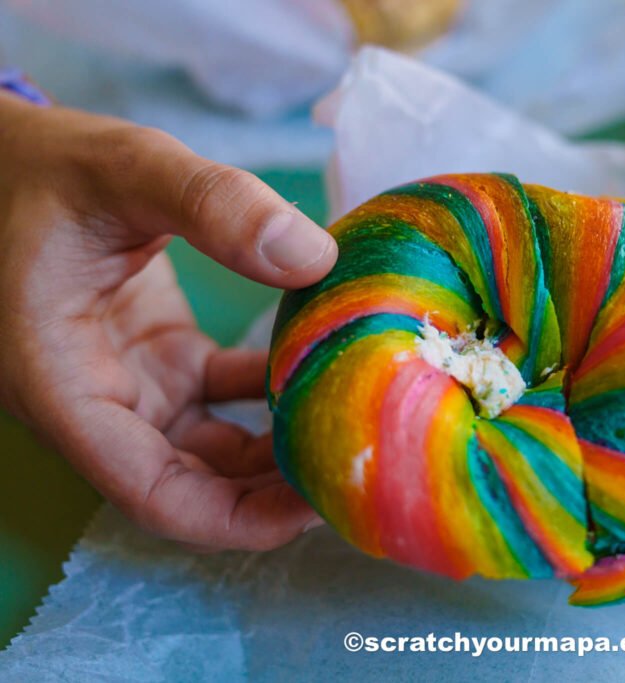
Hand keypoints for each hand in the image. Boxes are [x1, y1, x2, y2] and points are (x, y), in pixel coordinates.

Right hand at [0, 95, 336, 549]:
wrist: (6, 156)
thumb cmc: (44, 164)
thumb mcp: (126, 167)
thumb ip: (215, 204)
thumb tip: (314, 257)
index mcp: (61, 385)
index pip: (152, 493)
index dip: (235, 520)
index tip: (314, 508)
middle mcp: (94, 402)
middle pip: (190, 486)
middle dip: (269, 495)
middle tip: (356, 472)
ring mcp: (129, 384)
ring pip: (210, 450)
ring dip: (275, 451)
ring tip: (351, 430)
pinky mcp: (158, 359)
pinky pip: (222, 398)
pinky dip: (271, 395)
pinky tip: (326, 371)